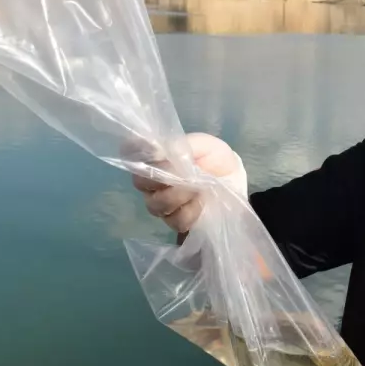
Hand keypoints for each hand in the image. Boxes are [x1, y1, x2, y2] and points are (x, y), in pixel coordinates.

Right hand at [131, 132, 246, 233]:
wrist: (234, 183)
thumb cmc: (215, 159)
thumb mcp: (204, 145)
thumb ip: (182, 145)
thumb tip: (159, 151)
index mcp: (154, 156)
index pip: (130, 151)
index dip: (136, 152)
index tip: (155, 153)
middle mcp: (150, 179)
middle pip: (140, 181)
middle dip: (164, 178)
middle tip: (186, 174)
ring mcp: (159, 202)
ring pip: (156, 203)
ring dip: (180, 195)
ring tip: (199, 189)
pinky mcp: (174, 220)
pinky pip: (174, 219)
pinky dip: (191, 211)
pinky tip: (202, 203)